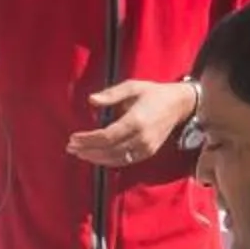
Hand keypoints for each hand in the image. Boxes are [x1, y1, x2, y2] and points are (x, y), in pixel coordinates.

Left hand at [67, 78, 197, 168]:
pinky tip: (96, 156)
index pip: (107, 136)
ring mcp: (146, 147)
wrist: (179, 105)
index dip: (88, 140)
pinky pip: (125, 161)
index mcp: (136, 120)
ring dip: (96, 158)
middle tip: (70, 147)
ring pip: (116, 159)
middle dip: (88, 151)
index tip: (73, 138)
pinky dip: (109, 161)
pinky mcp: (148, 152)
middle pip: (109, 150)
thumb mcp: (132, 87)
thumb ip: (111, 94)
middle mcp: (141, 137)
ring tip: (79, 153)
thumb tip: (91, 100)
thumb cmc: (152, 93)